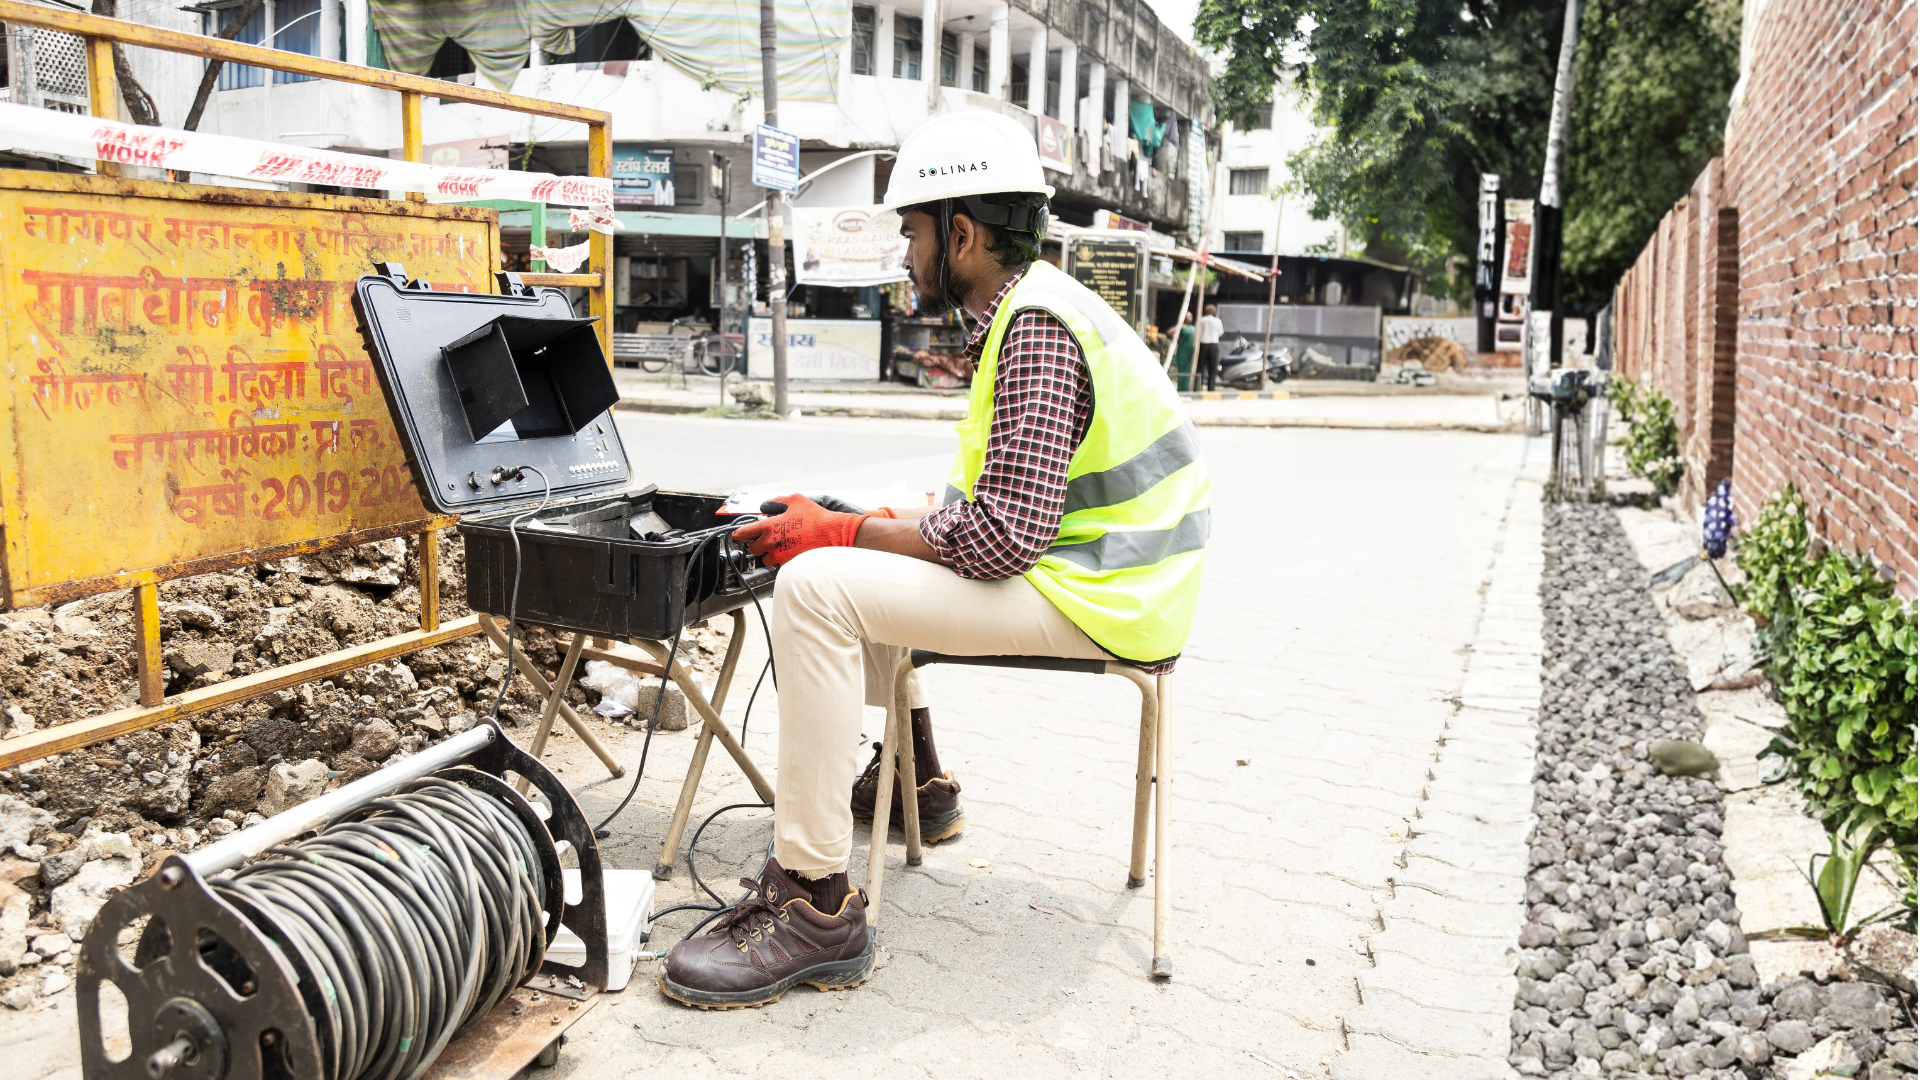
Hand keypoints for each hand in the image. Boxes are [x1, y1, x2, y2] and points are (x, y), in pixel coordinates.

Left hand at [733, 494, 867, 565]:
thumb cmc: (815, 517)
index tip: (736, 536)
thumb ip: (777, 501)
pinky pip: (779, 564)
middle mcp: (771, 543)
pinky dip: (782, 559)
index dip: (738, 534)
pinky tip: (792, 551)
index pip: (744, 533)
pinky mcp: (789, 565)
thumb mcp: (795, 500)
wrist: (832, 534)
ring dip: (769, 554)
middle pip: (752, 549)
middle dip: (757, 544)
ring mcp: (780, 556)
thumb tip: (766, 506)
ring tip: (781, 546)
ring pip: (765, 559)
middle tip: (766, 539)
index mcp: (769, 526)